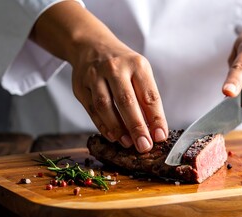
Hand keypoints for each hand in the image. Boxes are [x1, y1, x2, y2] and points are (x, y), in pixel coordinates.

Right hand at [30, 1, 167, 151]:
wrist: (91, 46)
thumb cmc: (123, 64)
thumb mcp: (140, 72)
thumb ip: (146, 98)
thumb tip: (155, 130)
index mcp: (137, 64)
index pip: (149, 95)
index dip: (156, 118)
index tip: (160, 136)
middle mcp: (115, 68)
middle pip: (126, 101)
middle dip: (137, 127)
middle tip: (144, 146)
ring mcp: (95, 76)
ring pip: (105, 106)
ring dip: (118, 128)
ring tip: (128, 143)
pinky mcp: (80, 86)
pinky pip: (92, 110)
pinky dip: (103, 125)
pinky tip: (113, 136)